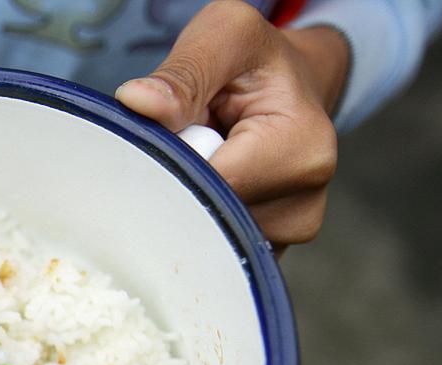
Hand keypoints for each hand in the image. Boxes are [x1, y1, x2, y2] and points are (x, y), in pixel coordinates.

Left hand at [115, 0, 347, 246]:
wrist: (290, 86)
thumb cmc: (256, 62)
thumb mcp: (224, 38)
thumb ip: (182, 73)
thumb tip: (137, 102)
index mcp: (300, 150)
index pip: (210, 187)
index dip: (169, 170)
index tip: (155, 146)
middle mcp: (303, 201)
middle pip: (205, 218)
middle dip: (177, 187)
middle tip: (178, 148)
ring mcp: (288, 232)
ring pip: (203, 237)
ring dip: (186, 201)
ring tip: (201, 162)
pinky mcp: (270, 246)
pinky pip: (212, 249)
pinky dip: (197, 220)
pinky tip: (207, 188)